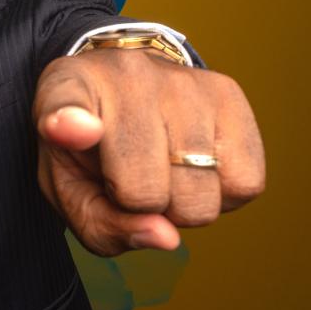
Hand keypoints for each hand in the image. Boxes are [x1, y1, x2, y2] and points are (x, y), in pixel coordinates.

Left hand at [32, 49, 263, 255]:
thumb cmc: (92, 149)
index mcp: (66, 89)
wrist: (124, 90)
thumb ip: (104, 225)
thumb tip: (166, 236)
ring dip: (184, 203)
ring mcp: (182, 79)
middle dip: (142, 206)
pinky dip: (224, 193)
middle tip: (131, 177)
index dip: (67, 121)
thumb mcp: (72, 191)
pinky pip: (245, 184)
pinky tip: (197, 167)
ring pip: (200, 197)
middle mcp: (126, 73)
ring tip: (163, 168)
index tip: (67, 128)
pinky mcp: (228, 92)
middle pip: (146, 191)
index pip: (65, 105)